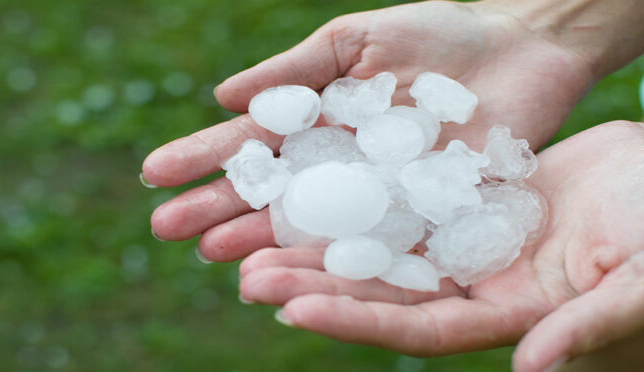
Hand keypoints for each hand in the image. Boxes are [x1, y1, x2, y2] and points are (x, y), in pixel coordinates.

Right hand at [143, 1, 594, 260]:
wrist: (523, 51)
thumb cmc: (437, 36)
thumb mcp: (357, 41)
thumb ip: (295, 71)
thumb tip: (222, 98)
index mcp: (314, 122)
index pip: (248, 144)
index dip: (202, 158)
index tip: (154, 174)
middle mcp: (334, 166)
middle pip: (267, 193)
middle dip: (217, 210)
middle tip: (167, 230)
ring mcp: (373, 196)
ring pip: (308, 226)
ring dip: (262, 243)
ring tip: (219, 258)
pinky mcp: (420, 219)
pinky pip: (374, 244)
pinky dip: (335, 263)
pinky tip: (300, 276)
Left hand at [237, 121, 643, 371]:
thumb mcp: (640, 281)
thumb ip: (587, 323)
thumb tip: (529, 369)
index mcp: (509, 315)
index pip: (418, 329)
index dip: (356, 322)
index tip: (291, 309)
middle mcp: (476, 285)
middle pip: (382, 291)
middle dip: (315, 286)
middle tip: (245, 275)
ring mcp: (467, 243)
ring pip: (381, 247)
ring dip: (322, 246)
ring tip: (256, 240)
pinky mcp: (465, 201)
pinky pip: (399, 200)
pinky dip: (357, 199)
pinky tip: (311, 189)